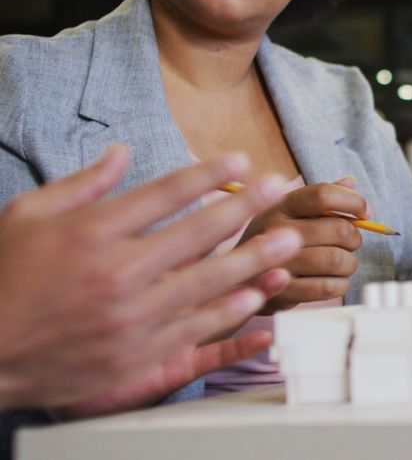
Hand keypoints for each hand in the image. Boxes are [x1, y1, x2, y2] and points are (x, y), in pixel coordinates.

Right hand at [0, 146, 299, 410]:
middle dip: (246, 206)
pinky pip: (197, 328)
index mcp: (90, 232)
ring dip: (254, 259)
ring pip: (209, 282)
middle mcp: (117, 272)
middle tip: (279, 188)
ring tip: (288, 241)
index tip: (239, 159)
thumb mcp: (27, 215)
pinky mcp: (137, 353)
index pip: (164, 193)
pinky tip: (255, 295)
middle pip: (198, 233)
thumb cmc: (4, 279)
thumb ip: (81, 183)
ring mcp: (131, 316)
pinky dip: (230, 311)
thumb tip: (122, 152)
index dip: (207, 173)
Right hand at [239, 177, 366, 313]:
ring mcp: (275, 263)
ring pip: (336, 260)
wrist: (237, 280)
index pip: (323, 194)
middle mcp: (274, 231)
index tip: (364, 213)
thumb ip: (320, 196)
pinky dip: (340, 284)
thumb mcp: (289, 212)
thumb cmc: (272, 240)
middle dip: (355, 238)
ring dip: (349, 263)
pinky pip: (327, 287)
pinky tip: (334, 280)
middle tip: (350, 244)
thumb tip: (350, 183)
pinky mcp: (280, 293)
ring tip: (342, 263)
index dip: (353, 202)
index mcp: (279, 205)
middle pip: (337, 229)